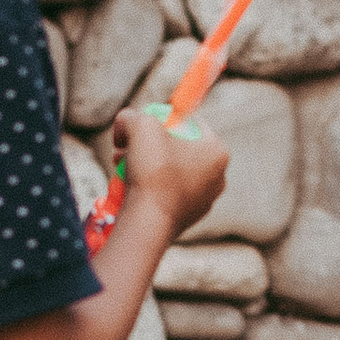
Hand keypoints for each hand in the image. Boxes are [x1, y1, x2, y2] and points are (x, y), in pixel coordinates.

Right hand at [112, 101, 228, 236]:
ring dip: (144, 163)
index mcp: (217, 151)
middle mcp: (217, 177)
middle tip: (128, 145)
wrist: (148, 223)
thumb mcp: (141, 125)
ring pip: (169, 170)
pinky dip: (148, 186)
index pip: (190, 122)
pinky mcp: (187, 217)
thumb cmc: (152, 171)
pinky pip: (165, 192)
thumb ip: (133, 115)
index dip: (163, 119)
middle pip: (178, 147)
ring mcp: (203, 200)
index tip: (144, 125)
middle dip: (149, 144)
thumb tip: (126, 121)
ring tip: (122, 164)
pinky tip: (130, 186)